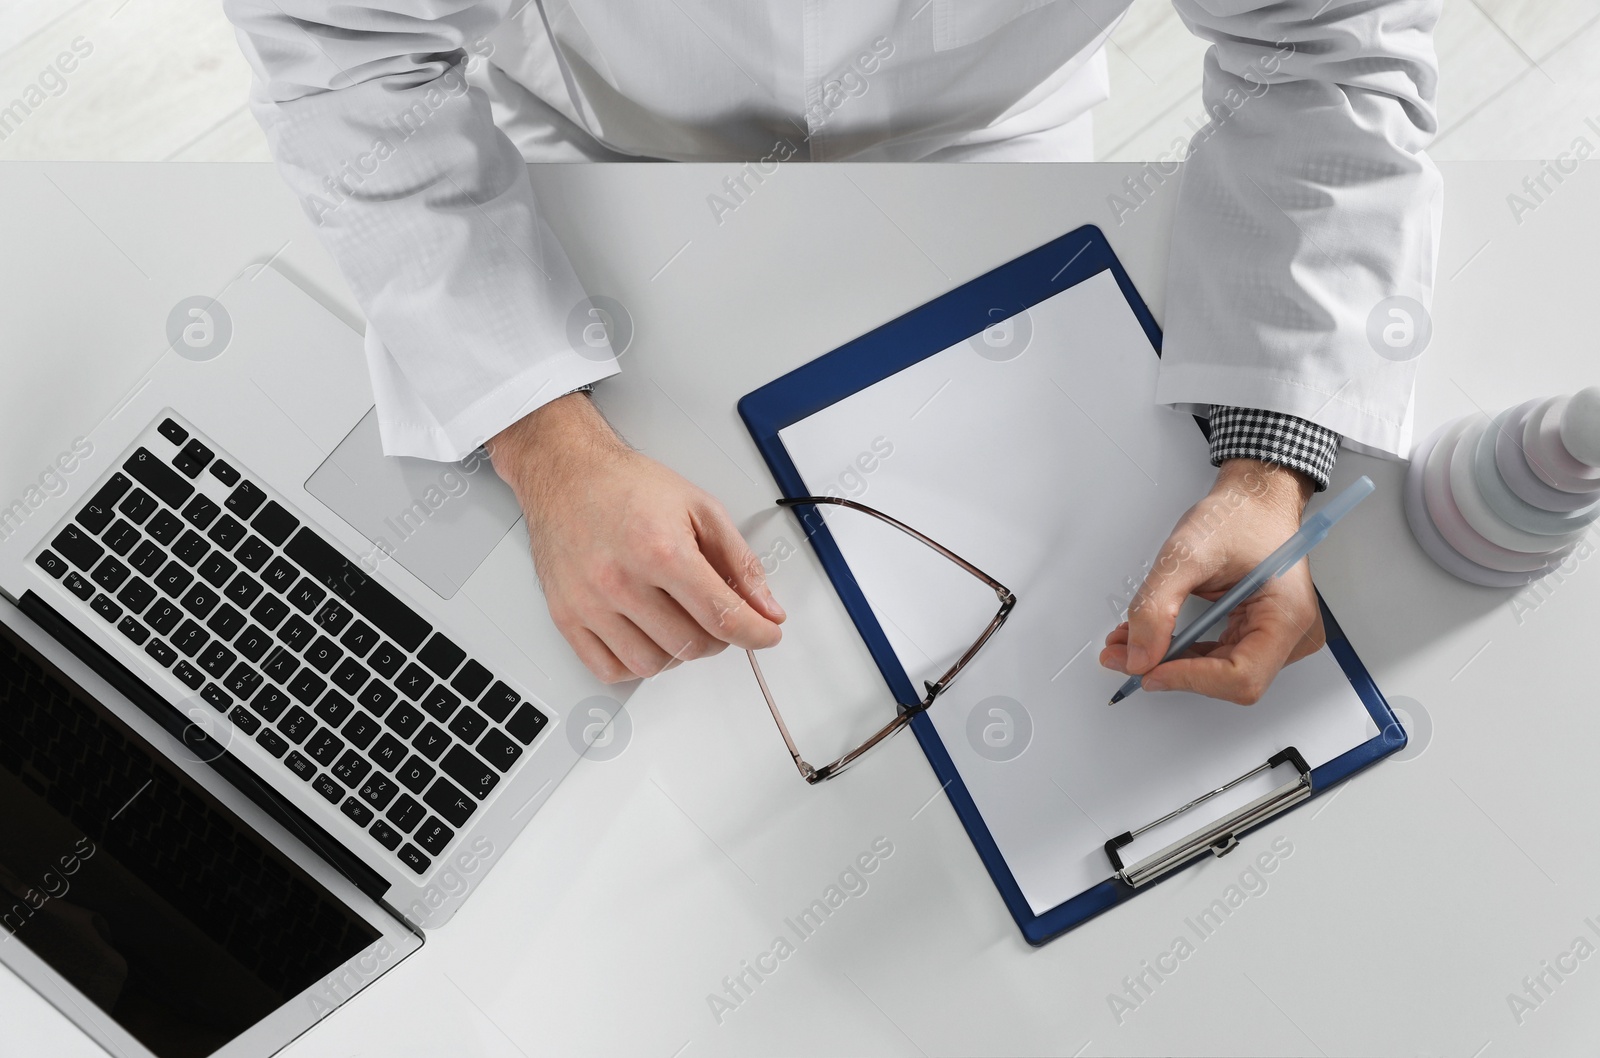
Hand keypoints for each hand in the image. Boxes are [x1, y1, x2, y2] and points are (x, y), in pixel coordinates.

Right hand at [488, 393, 783, 682]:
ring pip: (652, 665)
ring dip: (679, 654)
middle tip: (718, 616)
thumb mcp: (701, 508)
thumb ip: (741, 561)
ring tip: (681, 623)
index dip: (756, 633)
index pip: (722, 616)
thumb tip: (766, 607)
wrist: (567, 472)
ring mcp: (590, 604)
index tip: (766, 634)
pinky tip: (646, 639)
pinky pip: (609, 669)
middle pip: (691, 645)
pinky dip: (636, 665)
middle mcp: (621, 581)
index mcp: (661, 550)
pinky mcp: (565, 616)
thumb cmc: (627, 485)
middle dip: (719, 638)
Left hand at [1098, 459, 1323, 704]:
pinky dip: (1183, 653)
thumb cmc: (1237, 515)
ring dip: (1172, 663)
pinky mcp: (1259, 634)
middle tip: (1124, 656)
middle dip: (1173, 670)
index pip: (1241, 675)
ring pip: (1220, 675)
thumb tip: (1138, 656)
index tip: (1146, 669)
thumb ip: (1156, 607)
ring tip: (1129, 645)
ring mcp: (1278, 637)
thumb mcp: (1185, 555)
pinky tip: (1153, 640)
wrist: (1253, 499)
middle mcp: (1292, 634)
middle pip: (1230, 681)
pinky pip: (1219, 658)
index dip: (1190, 678)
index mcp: (1288, 615)